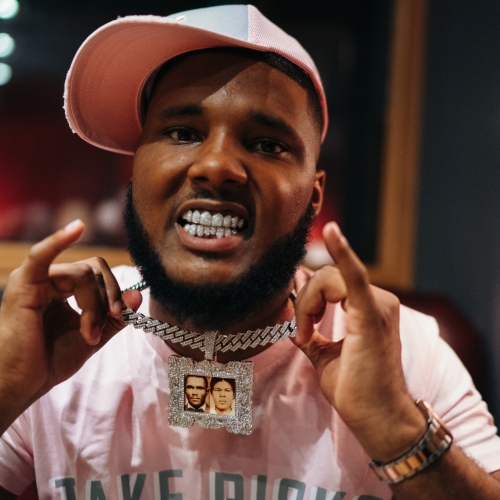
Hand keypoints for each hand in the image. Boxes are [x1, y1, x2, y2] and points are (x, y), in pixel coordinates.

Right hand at [0, 220, 141, 433]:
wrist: (22, 384)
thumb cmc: (51, 361)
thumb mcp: (94, 335)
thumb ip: (116, 315)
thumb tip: (139, 293)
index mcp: (64, 288)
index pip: (98, 273)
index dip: (115, 291)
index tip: (122, 316)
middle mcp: (50, 279)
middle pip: (95, 269)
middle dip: (108, 297)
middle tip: (108, 324)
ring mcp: (36, 278)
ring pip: (83, 273)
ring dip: (94, 304)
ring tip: (89, 334)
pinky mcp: (25, 284)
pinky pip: (43, 255)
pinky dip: (60, 240)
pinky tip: (77, 227)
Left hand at [293, 222, 425, 460]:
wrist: (375, 418)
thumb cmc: (356, 390)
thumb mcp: (326, 357)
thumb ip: (312, 335)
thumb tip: (295, 325)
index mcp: (367, 307)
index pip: (330, 283)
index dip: (308, 300)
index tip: (301, 328)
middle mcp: (377, 300)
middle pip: (326, 278)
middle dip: (305, 303)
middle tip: (302, 334)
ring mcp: (378, 304)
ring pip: (328, 278)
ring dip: (308, 305)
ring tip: (307, 334)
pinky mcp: (372, 312)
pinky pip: (353, 275)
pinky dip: (342, 251)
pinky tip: (331, 231)